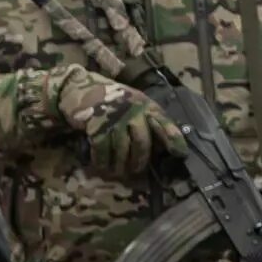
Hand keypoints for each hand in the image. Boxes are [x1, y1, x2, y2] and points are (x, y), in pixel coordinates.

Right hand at [55, 69, 178, 179]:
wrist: (82, 88)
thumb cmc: (112, 98)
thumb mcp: (135, 102)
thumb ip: (147, 118)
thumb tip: (162, 143)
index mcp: (146, 105)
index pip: (163, 123)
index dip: (173, 139)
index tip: (180, 154)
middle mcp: (133, 111)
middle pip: (142, 142)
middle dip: (140, 160)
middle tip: (136, 170)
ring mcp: (114, 119)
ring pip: (122, 149)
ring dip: (121, 165)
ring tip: (118, 172)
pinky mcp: (96, 127)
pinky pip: (102, 150)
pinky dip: (102, 161)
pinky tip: (102, 166)